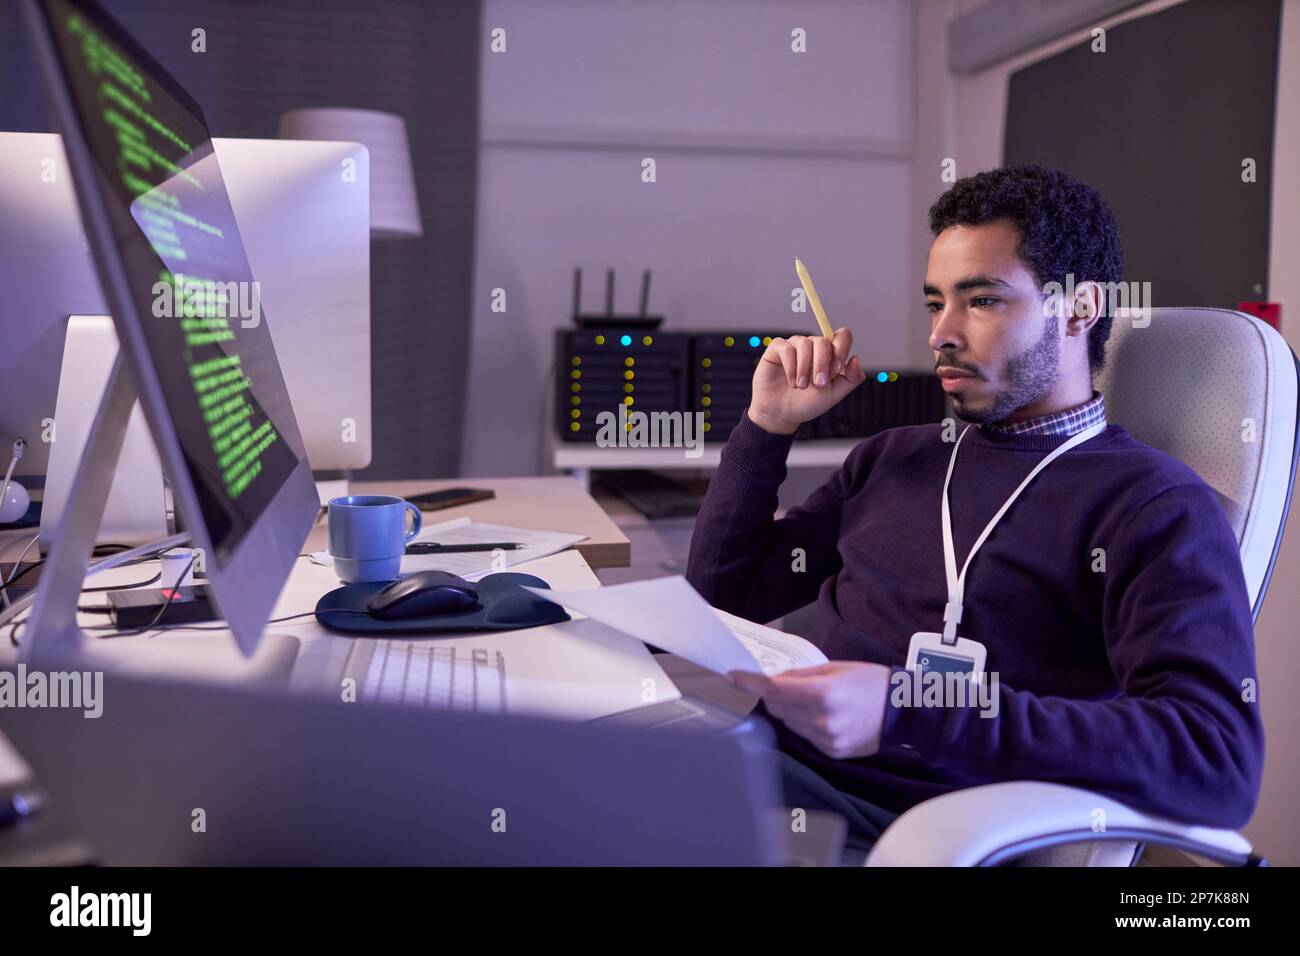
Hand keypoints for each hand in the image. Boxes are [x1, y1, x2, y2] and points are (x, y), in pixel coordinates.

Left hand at [728, 661, 890, 758]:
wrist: (903, 710)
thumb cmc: (872, 683)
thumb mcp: (835, 668)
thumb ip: (801, 675)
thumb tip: (774, 679)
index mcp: (823, 694)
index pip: (774, 689)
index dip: (749, 683)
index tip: (733, 678)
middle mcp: (822, 720)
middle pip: (778, 707)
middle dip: (774, 694)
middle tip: (784, 684)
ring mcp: (827, 739)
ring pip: (789, 723)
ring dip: (790, 710)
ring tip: (813, 700)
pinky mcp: (832, 751)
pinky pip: (805, 736)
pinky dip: (806, 724)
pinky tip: (824, 715)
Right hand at [746, 327, 867, 434]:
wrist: (782, 414)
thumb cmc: (806, 403)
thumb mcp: (834, 395)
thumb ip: (850, 379)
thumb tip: (855, 359)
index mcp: (829, 354)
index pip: (842, 337)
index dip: (841, 349)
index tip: (835, 371)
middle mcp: (813, 346)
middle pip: (823, 341)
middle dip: (822, 363)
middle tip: (819, 384)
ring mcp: (795, 345)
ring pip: (804, 343)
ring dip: (804, 368)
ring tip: (802, 386)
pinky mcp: (777, 349)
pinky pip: (786, 349)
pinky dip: (790, 367)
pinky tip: (792, 382)